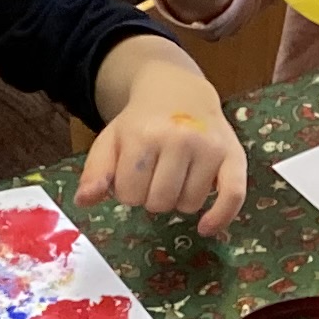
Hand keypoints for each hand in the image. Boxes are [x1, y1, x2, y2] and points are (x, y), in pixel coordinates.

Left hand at [80, 81, 247, 235]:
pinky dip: (220, 217)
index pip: (129, 193)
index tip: (132, 176)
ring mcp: (208, 148)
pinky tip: (206, 227)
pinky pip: (232, 196)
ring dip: (179, 201)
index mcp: (143, 135)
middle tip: (155, 177)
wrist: (178, 91)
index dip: (127, 191)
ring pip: (189, 204)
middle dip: (152, 198)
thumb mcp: (111, 139)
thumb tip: (84, 200)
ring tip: (177, 178)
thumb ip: (95, 170)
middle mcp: (179, 140)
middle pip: (159, 202)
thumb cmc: (141, 122)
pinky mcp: (233, 155)